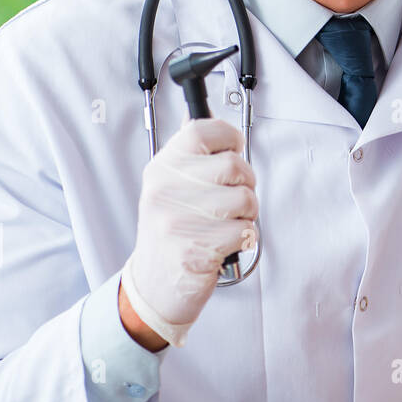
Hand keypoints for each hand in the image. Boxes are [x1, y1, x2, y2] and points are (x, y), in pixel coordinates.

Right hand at [120, 118, 257, 348]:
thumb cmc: (171, 232)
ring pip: (245, 198)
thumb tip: (202, 115)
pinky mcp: (195, 248)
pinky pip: (245, 231)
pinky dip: (244, 239)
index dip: (229, 137)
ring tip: (227, 224)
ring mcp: (178, 219)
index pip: (202, 129)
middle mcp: (166, 189)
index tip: (232, 150)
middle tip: (232, 201)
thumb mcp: (169, 186)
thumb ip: (188, 155)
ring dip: (247, 215)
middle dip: (246, 184)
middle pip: (234, 165)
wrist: (154, 285)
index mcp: (162, 168)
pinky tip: (223, 244)